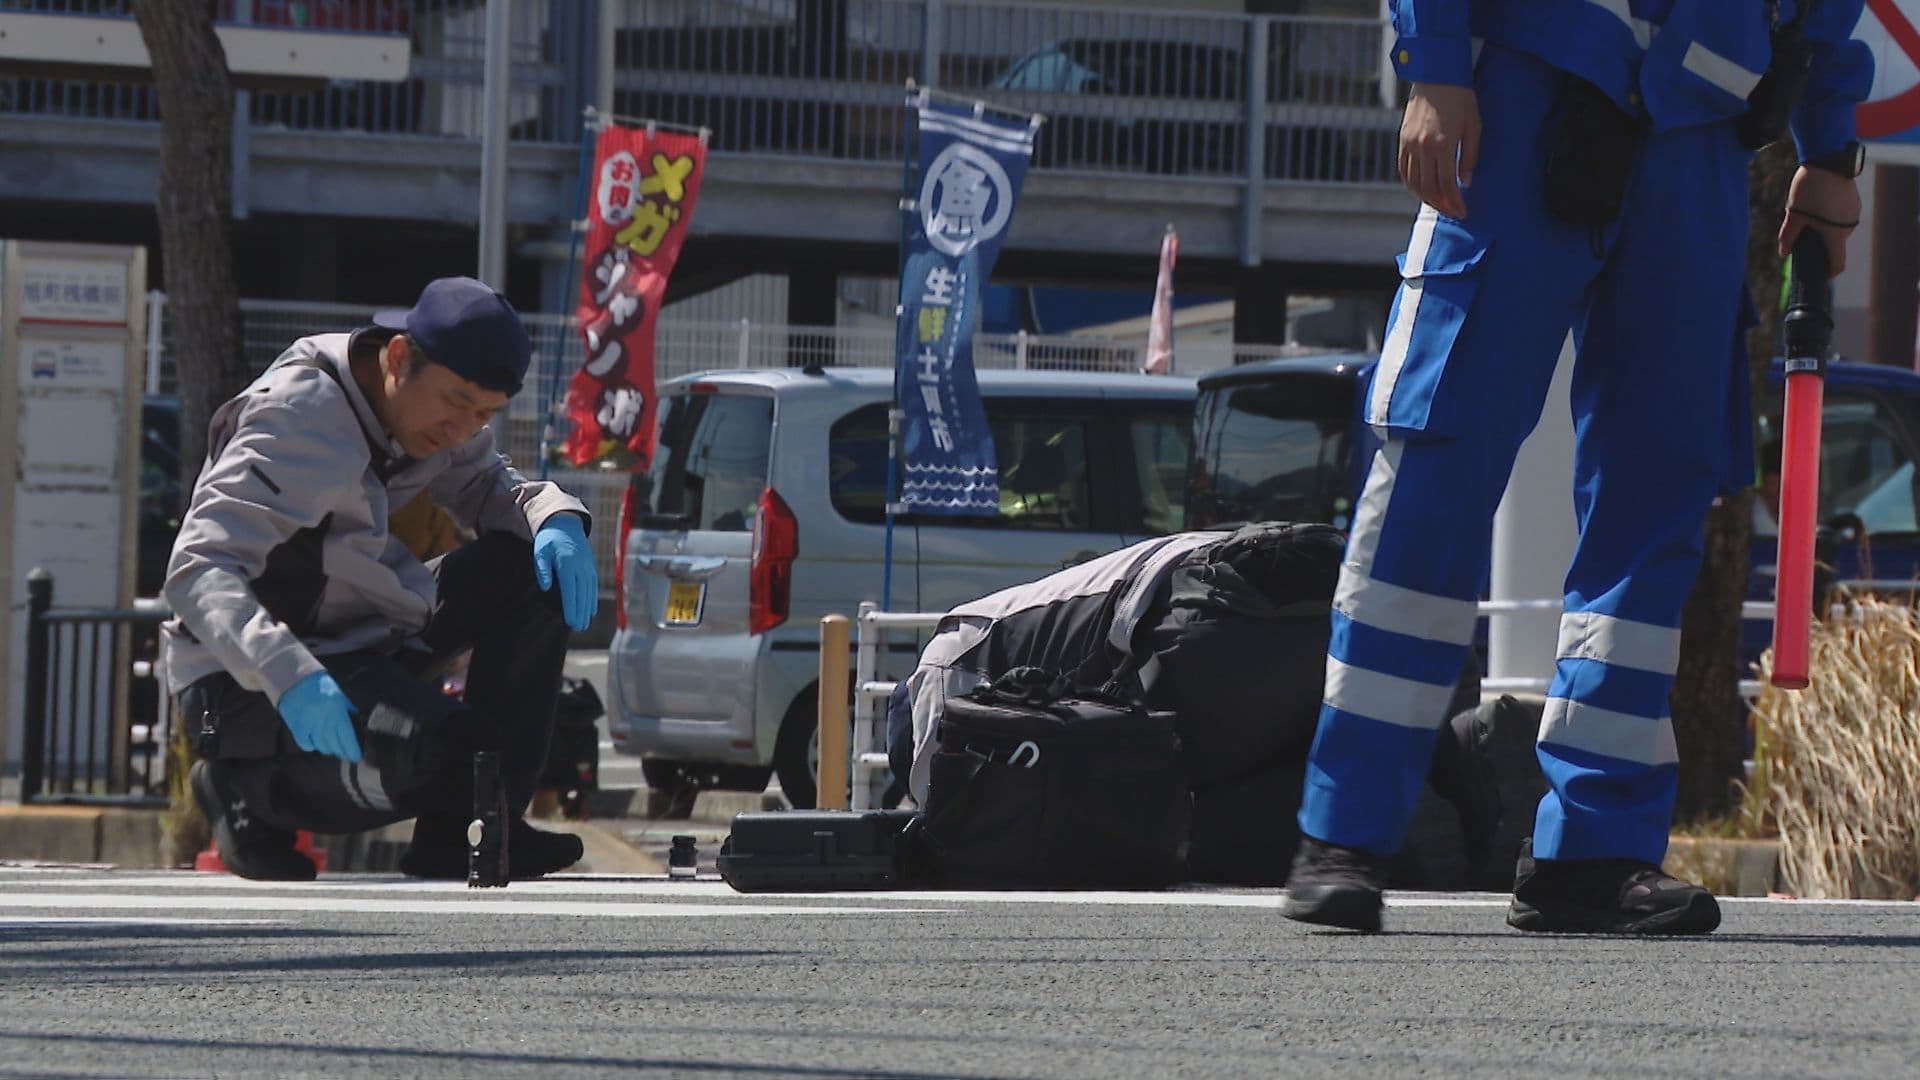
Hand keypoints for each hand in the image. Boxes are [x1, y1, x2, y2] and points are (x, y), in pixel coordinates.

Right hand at [277, 672, 360, 762]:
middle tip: (346, 753)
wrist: (296, 679)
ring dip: (329, 749)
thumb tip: (358, 723)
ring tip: (333, 748)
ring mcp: (309, 725)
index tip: (356, 756)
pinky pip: (306, 744)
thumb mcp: (340, 696)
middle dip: (342, 751)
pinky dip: (312, 746)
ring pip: (322, 746)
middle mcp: (324, 721)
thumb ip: (348, 710)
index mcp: (337, 712)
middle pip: (335, 744)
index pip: (347, 737)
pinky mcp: (296, 727)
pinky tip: (315, 743)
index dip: (352, 750)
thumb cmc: (321, 686)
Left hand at [533, 513, 597, 631]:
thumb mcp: (540, 551)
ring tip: (585, 624)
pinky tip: (591, 610)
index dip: (571, 607)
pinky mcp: (591, 567)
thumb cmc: (549, 540)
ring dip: (587, 609)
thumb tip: (545, 587)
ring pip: (589, 592)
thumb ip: (542, 568)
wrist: (565, 524)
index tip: (570, 621)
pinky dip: (593, 599)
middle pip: (582, 594)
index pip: (570, 590)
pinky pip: (593, 586)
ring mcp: (588, 567)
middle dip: (580, 612)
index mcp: (567, 563)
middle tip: (579, 628)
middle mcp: (580, 566)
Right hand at [1399, 82, 1480, 218]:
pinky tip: (1421, 190)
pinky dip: (1411, 185)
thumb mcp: (1474, 126)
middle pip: (1428, 188)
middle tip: (1452, 212)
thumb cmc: (1461, 98)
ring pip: (1413, 183)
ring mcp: (1409, 144)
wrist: (1436, 76)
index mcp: (1442, 144)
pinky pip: (1403, 170)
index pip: (1447, 184)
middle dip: (1441, 205)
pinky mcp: (1402, 140)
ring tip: (1439, 204)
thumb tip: (1465, 182)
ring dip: (1426, 198)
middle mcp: (1422, 147)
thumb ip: (1469, 156)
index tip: (1462, 212)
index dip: (1454, 202)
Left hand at [1778, 166, 1860, 275]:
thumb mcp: (1794, 213)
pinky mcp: (1853, 200)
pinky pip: (1840, 216)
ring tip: (1804, 218)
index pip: (1838, 263)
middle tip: (1799, 240)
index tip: (1818, 275)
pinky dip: (1828, 217)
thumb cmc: (1810, 188)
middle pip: (1833, 245)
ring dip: (1822, 229)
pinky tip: (1815, 206)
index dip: (1828, 272)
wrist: (1829, 157)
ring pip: (1836, 228)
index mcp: (1836, 234)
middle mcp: (1849, 226)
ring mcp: (1854, 212)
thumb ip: (1788, 236)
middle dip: (1818, 246)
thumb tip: (1783, 253)